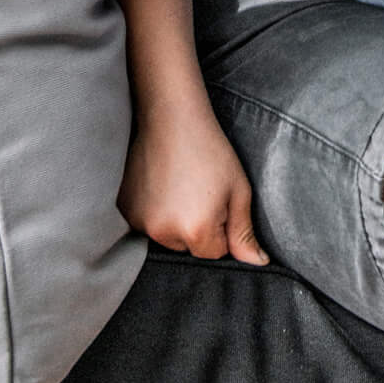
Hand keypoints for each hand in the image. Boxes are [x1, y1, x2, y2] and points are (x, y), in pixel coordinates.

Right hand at [120, 108, 266, 264]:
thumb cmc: (210, 150)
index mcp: (197, 230)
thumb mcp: (238, 189)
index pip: (214, 253)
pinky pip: (146, 224)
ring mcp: (140, 223)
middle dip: (197, 228)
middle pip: (188, 248)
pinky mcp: (124, 211)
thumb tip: (258, 264)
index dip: (221, 227)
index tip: (218, 199)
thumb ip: (245, 232)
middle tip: (198, 190)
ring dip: (174, 221)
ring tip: (179, 185)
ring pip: (166, 237)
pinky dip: (154, 212)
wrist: (172, 118)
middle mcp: (164, 233)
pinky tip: (160, 185)